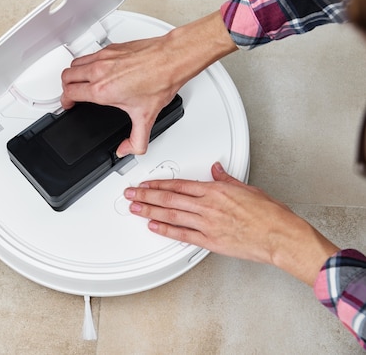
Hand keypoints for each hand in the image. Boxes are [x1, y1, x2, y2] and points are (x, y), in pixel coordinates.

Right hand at [61, 11, 237, 156]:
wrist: (172, 59)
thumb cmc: (160, 81)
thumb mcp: (146, 118)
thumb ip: (136, 141)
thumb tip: (126, 150)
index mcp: (102, 90)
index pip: (69, 93)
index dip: (64, 101)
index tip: (68, 105)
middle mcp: (99, 71)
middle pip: (66, 76)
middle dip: (65, 87)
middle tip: (70, 94)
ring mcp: (104, 57)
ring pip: (75, 63)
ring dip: (73, 73)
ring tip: (79, 81)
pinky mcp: (111, 48)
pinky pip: (89, 54)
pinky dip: (86, 63)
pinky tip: (97, 69)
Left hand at [124, 162, 339, 285]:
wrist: (280, 236)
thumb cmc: (270, 214)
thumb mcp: (248, 188)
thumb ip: (227, 179)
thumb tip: (216, 170)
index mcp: (216, 191)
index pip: (179, 184)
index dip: (158, 184)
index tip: (145, 183)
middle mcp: (208, 206)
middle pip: (169, 198)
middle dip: (146, 195)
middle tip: (130, 194)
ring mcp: (207, 224)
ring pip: (171, 215)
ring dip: (149, 211)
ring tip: (135, 209)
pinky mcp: (210, 241)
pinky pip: (182, 235)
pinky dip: (166, 230)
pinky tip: (153, 227)